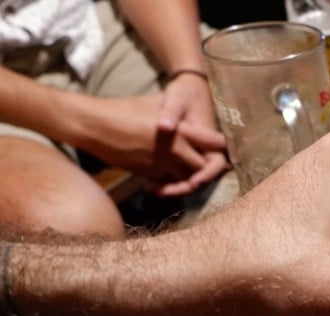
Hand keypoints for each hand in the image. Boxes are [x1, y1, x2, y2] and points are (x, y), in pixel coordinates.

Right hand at [70, 89, 224, 193]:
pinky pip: (167, 183)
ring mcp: (161, 164)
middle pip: (204, 167)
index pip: (214, 143)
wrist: (95, 125)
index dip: (220, 145)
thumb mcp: (156, 104)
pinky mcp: (148, 174)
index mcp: (180, 130)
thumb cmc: (125, 110)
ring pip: (187, 179)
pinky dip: (170, 182)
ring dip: (190, 178)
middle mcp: (174, 150)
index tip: (221, 146)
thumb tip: (193, 113)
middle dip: (207, 167)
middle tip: (208, 164)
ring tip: (191, 174)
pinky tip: (167, 177)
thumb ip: (177, 113)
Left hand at [150, 73, 228, 196]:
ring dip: (173, 185)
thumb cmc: (184, 92)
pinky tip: (148, 181)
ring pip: (188, 177)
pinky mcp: (184, 154)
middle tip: (162, 192)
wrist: (186, 89)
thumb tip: (164, 127)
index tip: (193, 182)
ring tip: (151, 188)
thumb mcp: (177, 98)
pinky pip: (179, 172)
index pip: (216, 163)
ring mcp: (194, 153)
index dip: (206, 174)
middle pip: (200, 176)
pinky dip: (166, 178)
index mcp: (208, 138)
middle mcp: (204, 149)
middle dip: (183, 187)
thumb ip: (170, 112)